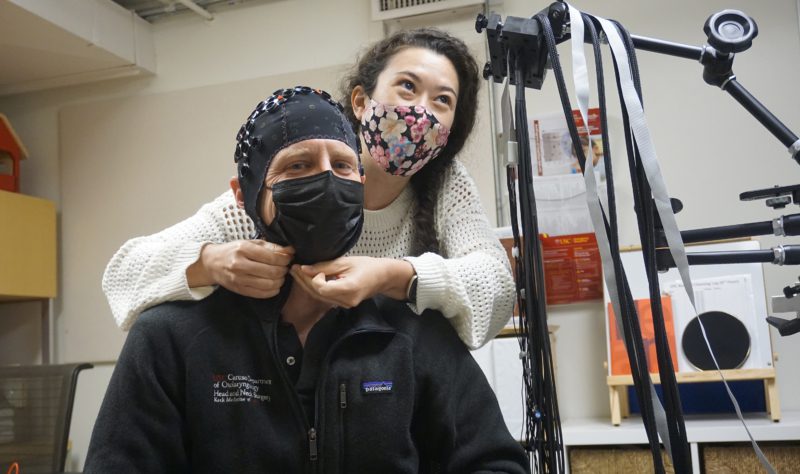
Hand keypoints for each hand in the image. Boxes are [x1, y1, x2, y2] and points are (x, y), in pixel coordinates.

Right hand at [187, 240, 293, 298]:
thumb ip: (270, 246)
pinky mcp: (239, 289)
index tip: (288, 258)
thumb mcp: (250, 243)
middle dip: (284, 270)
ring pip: (269, 284)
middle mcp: (240, 264)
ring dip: (280, 281)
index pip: (272, 257)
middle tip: (285, 267)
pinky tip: (274, 286)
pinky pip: (261, 294)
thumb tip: (290, 250)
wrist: (211, 263)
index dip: (285, 259)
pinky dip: (273, 291)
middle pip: (272, 271)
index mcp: (243, 249)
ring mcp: (238, 279)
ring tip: (280, 276)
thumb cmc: (233, 251)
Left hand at [293, 256, 413, 307]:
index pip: (322, 288)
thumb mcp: (346, 262)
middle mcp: (346, 300)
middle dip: (304, 281)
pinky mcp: (344, 305)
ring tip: (297, 272)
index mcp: (348, 288)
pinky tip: (309, 279)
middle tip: (294, 268)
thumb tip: (305, 269)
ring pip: (320, 297)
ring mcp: (345, 305)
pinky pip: (326, 298)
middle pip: (318, 294)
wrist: (383, 277)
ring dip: (308, 285)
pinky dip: (317, 288)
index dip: (312, 278)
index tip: (311, 268)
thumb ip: (325, 266)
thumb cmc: (367, 266)